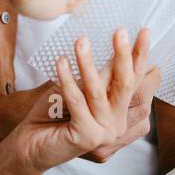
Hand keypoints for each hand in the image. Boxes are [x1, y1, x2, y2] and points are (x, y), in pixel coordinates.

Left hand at [3, 27, 151, 174]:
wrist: (30, 143)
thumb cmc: (54, 113)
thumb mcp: (81, 88)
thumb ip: (101, 76)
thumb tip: (118, 47)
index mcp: (120, 112)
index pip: (135, 79)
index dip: (140, 56)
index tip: (144, 31)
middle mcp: (117, 124)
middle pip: (126, 85)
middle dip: (124, 55)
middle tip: (121, 31)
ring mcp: (105, 133)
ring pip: (98, 91)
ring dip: (88, 63)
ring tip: (81, 41)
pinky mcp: (87, 137)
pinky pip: (76, 101)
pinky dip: (67, 80)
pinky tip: (61, 61)